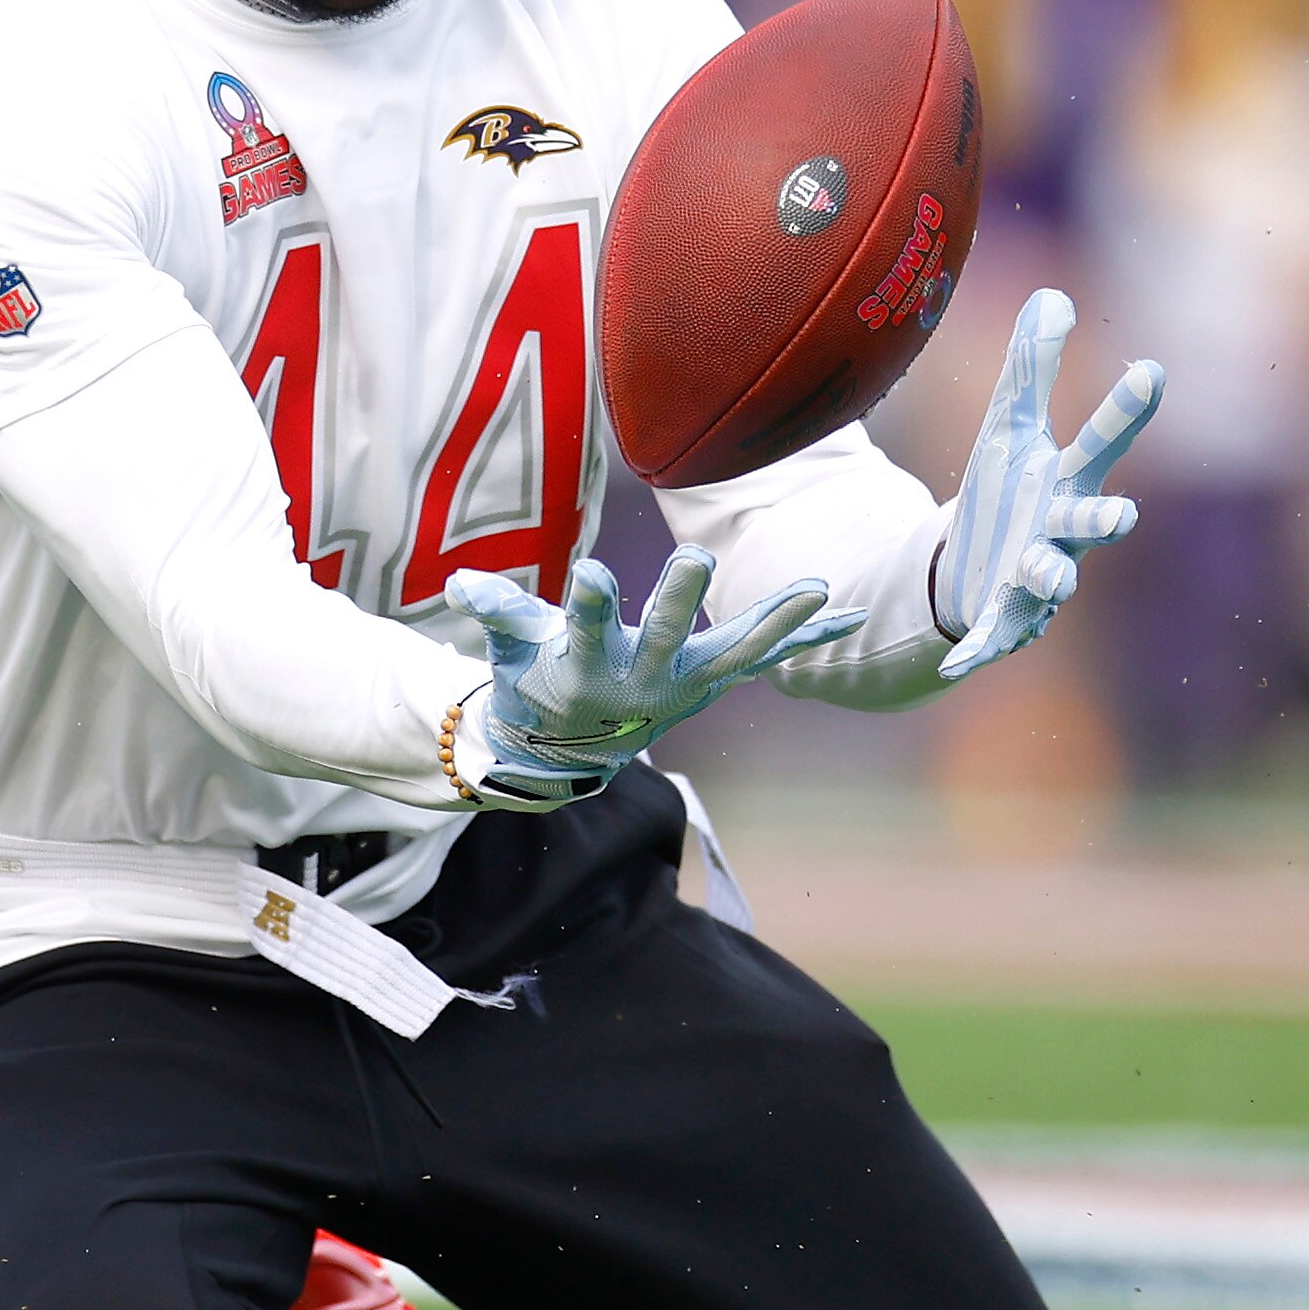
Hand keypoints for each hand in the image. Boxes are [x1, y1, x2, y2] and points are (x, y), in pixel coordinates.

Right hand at [437, 545, 858, 810]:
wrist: (570, 750)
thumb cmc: (536, 680)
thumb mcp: (509, 650)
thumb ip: (495, 612)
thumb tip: (461, 584)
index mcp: (585, 666)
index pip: (583, 628)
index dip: (587, 602)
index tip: (592, 571)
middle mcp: (641, 679)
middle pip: (664, 637)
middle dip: (679, 601)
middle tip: (696, 559)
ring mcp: (683, 684)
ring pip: (733, 652)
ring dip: (775, 622)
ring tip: (816, 587)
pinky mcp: (710, 681)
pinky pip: (761, 659)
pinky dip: (801, 638)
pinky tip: (846, 615)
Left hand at [925, 288, 1161, 686]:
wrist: (975, 573)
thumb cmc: (1007, 493)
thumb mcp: (1009, 426)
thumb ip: (1031, 367)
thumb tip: (1053, 295)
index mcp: (1066, 480)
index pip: (1102, 440)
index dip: (1126, 409)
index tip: (1151, 369)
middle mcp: (1064, 530)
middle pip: (1093, 518)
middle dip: (1106, 515)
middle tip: (1123, 511)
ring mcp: (1038, 577)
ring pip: (1054, 579)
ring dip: (1054, 577)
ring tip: (1053, 578)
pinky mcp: (1003, 618)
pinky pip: (993, 637)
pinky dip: (979, 649)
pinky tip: (955, 665)